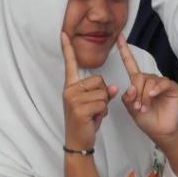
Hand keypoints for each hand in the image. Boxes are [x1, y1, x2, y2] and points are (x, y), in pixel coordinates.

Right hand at [60, 31, 116, 152]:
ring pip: (103, 92)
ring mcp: (73, 99)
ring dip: (104, 105)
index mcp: (70, 86)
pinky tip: (93, 119)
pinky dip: (102, 112)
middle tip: (94, 108)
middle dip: (104, 95)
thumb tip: (114, 87)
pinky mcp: (79, 108)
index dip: (67, 49)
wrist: (78, 143)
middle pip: (100, 80)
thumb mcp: (93, 104)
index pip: (70, 64)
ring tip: (93, 114)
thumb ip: (102, 92)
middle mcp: (69, 90)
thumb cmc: (85, 122)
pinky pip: (102, 103)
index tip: (63, 33)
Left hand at [118, 35, 177, 140]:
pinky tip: (153, 96)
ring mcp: (161, 83)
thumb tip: (132, 86)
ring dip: (145, 97)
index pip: (130, 63)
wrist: (160, 131)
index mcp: (138, 82)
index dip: (124, 50)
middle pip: (139, 77)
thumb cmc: (146, 119)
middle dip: (137, 93)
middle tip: (138, 107)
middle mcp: (149, 80)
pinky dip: (156, 90)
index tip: (119, 37)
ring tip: (145, 108)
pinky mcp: (172, 87)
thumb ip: (128, 97)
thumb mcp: (131, 109)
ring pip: (149, 81)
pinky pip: (163, 83)